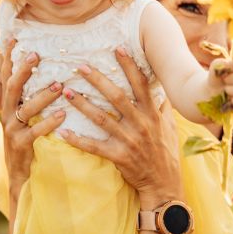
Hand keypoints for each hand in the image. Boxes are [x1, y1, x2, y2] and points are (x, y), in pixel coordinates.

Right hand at [0, 40, 64, 197]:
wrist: (20, 177)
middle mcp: (7, 115)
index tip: (13, 37)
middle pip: (12, 88)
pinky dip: (49, 122)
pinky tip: (63, 114)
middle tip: (35, 55)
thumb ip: (32, 99)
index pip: (6, 78)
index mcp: (8, 106)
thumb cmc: (27, 143)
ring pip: (26, 109)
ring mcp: (13, 131)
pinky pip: (36, 132)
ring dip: (43, 96)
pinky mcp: (22, 146)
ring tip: (60, 85)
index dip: (7, 58)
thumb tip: (51, 75)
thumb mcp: (25, 119)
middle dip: (23, 71)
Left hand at [58, 49, 183, 206]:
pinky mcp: (119, 156)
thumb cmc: (166, 154)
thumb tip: (161, 87)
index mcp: (152, 114)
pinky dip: (77, 140)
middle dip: (97, 80)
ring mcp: (129, 141)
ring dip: (82, 104)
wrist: (164, 184)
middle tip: (79, 66)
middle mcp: (141, 124)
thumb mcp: (170, 127)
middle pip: (117, 97)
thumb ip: (163, 107)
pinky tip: (62, 132)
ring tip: (66, 92)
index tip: (117, 49)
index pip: (141, 84)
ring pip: (102, 118)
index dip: (130, 66)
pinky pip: (94, 146)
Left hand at [209, 55, 232, 111]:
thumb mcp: (214, 69)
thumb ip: (219, 64)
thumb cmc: (215, 79)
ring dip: (231, 90)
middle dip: (230, 79)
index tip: (226, 66)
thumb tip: (226, 64)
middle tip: (224, 81)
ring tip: (225, 90)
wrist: (210, 95)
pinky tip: (228, 100)